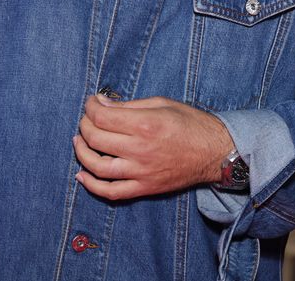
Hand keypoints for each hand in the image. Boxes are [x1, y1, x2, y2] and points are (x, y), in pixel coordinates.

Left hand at [73, 94, 233, 200]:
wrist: (215, 152)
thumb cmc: (190, 122)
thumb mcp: (161, 103)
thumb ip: (129, 105)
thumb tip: (101, 103)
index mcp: (144, 124)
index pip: (102, 117)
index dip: (90, 107)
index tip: (91, 102)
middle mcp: (140, 149)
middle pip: (96, 138)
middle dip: (84, 125)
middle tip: (86, 118)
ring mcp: (141, 172)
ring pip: (98, 166)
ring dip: (82, 153)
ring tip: (79, 142)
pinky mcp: (145, 188)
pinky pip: (111, 192)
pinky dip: (92, 186)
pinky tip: (82, 175)